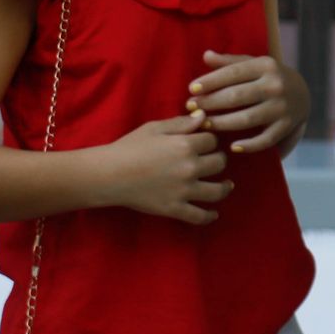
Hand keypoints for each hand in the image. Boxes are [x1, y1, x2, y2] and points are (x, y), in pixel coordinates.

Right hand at [102, 112, 229, 224]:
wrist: (108, 175)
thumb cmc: (129, 147)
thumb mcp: (154, 128)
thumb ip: (181, 123)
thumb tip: (204, 116)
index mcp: (185, 145)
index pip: (212, 140)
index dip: (209, 140)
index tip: (205, 142)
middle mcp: (189, 167)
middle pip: (219, 163)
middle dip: (218, 160)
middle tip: (213, 161)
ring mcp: (184, 190)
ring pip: (217, 190)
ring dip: (224, 187)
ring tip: (226, 185)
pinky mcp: (174, 209)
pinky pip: (199, 216)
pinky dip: (209, 216)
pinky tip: (213, 214)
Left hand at [187, 50, 308, 153]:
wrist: (303, 94)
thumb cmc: (267, 78)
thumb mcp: (253, 65)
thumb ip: (230, 62)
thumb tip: (206, 55)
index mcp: (266, 66)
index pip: (233, 73)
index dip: (211, 81)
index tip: (191, 89)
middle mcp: (275, 85)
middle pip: (237, 96)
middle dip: (211, 103)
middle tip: (191, 108)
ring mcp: (282, 107)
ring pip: (247, 119)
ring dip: (222, 123)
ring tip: (203, 125)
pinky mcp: (286, 126)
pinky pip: (265, 140)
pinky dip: (249, 145)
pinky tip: (232, 147)